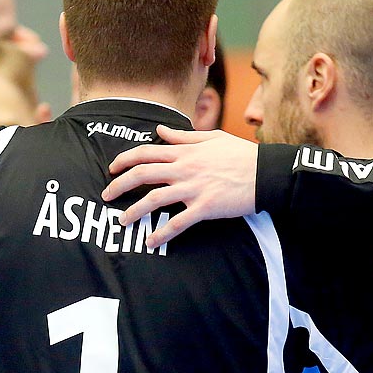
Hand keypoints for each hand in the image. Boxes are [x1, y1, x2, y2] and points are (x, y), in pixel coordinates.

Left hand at [103, 126, 259, 247]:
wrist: (266, 173)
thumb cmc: (241, 155)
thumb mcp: (212, 138)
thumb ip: (183, 136)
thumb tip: (160, 130)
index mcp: (185, 151)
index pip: (146, 152)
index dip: (125, 160)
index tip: (112, 169)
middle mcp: (185, 168)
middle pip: (143, 174)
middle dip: (120, 185)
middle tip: (106, 195)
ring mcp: (194, 188)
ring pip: (154, 199)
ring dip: (134, 211)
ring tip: (123, 221)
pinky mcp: (205, 207)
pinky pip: (178, 222)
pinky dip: (162, 233)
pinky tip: (150, 242)